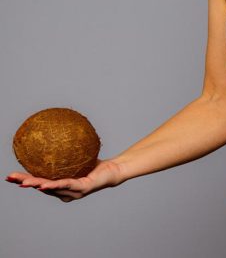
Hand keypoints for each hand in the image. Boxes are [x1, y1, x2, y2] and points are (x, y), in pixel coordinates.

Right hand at [5, 158, 124, 202]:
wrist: (114, 170)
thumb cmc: (95, 163)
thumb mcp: (77, 155)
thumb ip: (65, 150)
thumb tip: (53, 134)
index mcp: (62, 185)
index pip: (41, 182)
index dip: (26, 179)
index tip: (12, 175)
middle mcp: (65, 192)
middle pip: (42, 187)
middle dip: (25, 183)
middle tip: (10, 178)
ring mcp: (74, 192)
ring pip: (51, 188)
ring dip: (36, 185)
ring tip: (23, 182)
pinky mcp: (82, 189)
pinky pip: (66, 185)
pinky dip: (54, 185)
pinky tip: (44, 184)